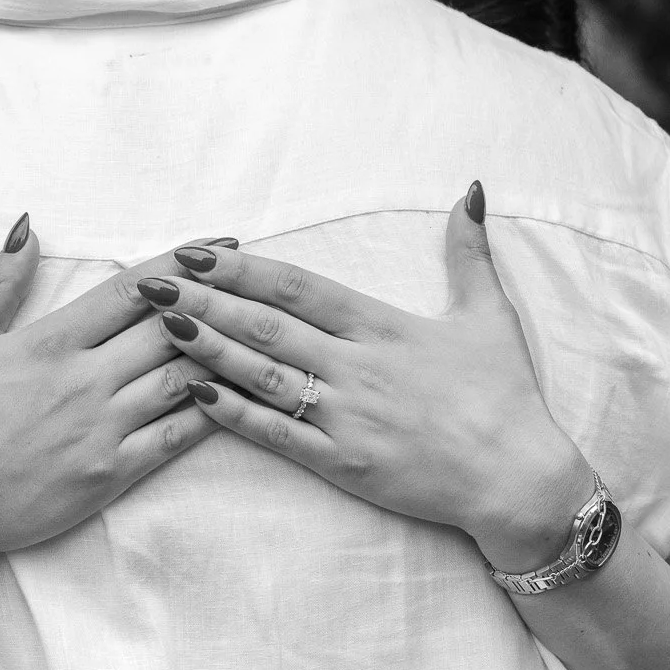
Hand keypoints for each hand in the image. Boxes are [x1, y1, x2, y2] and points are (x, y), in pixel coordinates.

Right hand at [0, 217, 224, 574]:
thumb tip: (29, 228)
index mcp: (49, 343)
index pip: (129, 290)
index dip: (180, 263)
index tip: (217, 245)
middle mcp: (83, 381)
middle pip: (169, 329)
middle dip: (217, 300)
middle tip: (257, 281)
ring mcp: (102, 429)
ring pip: (181, 378)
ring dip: (222, 352)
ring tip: (259, 334)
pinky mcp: (112, 473)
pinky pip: (175, 437)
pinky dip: (210, 412)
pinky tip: (237, 394)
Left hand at [134, 187, 592, 570]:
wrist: (518, 479)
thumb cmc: (505, 397)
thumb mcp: (489, 315)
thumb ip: (469, 252)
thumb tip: (470, 190)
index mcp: (384, 327)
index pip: (299, 289)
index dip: (243, 270)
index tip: (195, 253)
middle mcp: (358, 368)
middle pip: (267, 327)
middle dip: (204, 302)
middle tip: (151, 282)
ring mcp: (346, 417)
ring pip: (263, 376)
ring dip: (208, 349)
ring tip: (159, 326)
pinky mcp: (342, 463)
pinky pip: (278, 435)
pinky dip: (235, 413)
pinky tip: (195, 392)